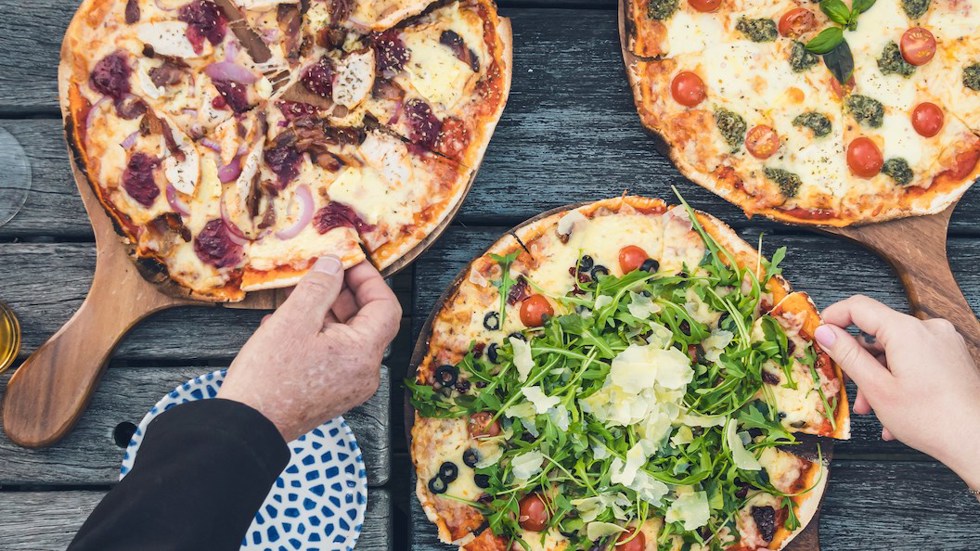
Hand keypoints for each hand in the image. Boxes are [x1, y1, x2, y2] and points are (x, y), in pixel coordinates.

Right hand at [218, 256, 401, 441]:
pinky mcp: (330, 394)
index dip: (369, 280)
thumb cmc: (268, 377)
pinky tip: (287, 326)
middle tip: (321, 274)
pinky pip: (333, 355)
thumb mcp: (293, 320)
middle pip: (367, 322)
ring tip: (298, 298)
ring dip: (327, 313)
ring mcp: (348, 386)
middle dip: (345, 294)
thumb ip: (319, 287)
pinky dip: (318, 335)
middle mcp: (364, 373)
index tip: (348, 262)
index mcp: (363, 354)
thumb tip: (335, 264)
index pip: (386, 307)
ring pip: (348, 338)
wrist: (246, 429)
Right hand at [814, 295, 979, 489]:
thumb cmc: (930, 419)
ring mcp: (945, 343)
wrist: (977, 442)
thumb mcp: (877, 387)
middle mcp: (928, 329)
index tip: (819, 334)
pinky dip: (901, 379)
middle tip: (848, 388)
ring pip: (897, 350)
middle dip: (860, 362)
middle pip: (879, 334)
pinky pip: (917, 360)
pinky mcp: (954, 357)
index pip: (859, 307)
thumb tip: (825, 332)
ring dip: (880, 376)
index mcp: (907, 330)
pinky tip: (896, 409)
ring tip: (874, 408)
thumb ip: (848, 355)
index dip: (833, 317)